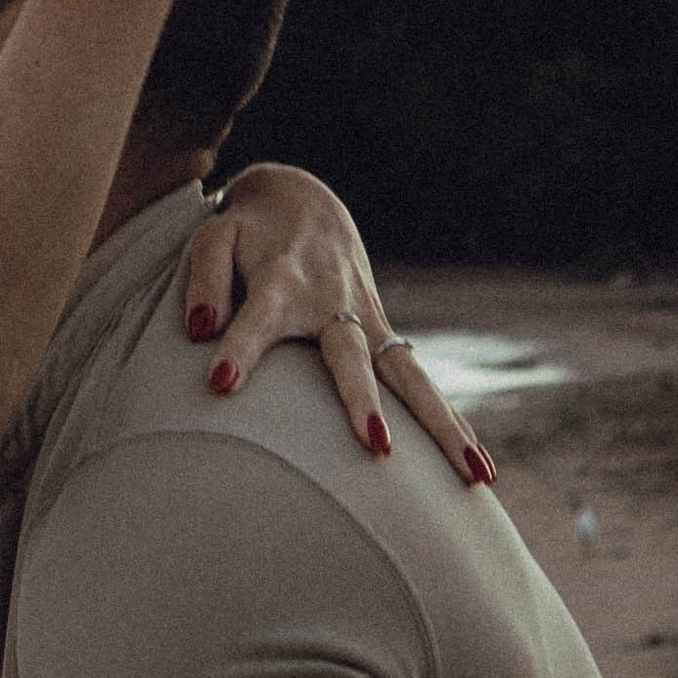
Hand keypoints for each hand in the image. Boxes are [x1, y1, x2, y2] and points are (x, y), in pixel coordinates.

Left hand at [182, 163, 496, 486]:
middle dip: (362, 399)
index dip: (239, 349)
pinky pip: (419, 382)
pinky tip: (479, 471)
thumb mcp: (213, 239)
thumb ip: (205, 281)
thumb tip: (199, 331)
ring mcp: (367, 319)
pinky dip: (450, 423)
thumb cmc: (248, 231)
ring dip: (440, 425)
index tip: (219, 383)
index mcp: (280, 280)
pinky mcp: (384, 334)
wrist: (304, 200)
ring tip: (473, 476)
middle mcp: (331, 303)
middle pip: (351, 355)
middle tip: (377, 444)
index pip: (256, 317)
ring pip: (407, 375)